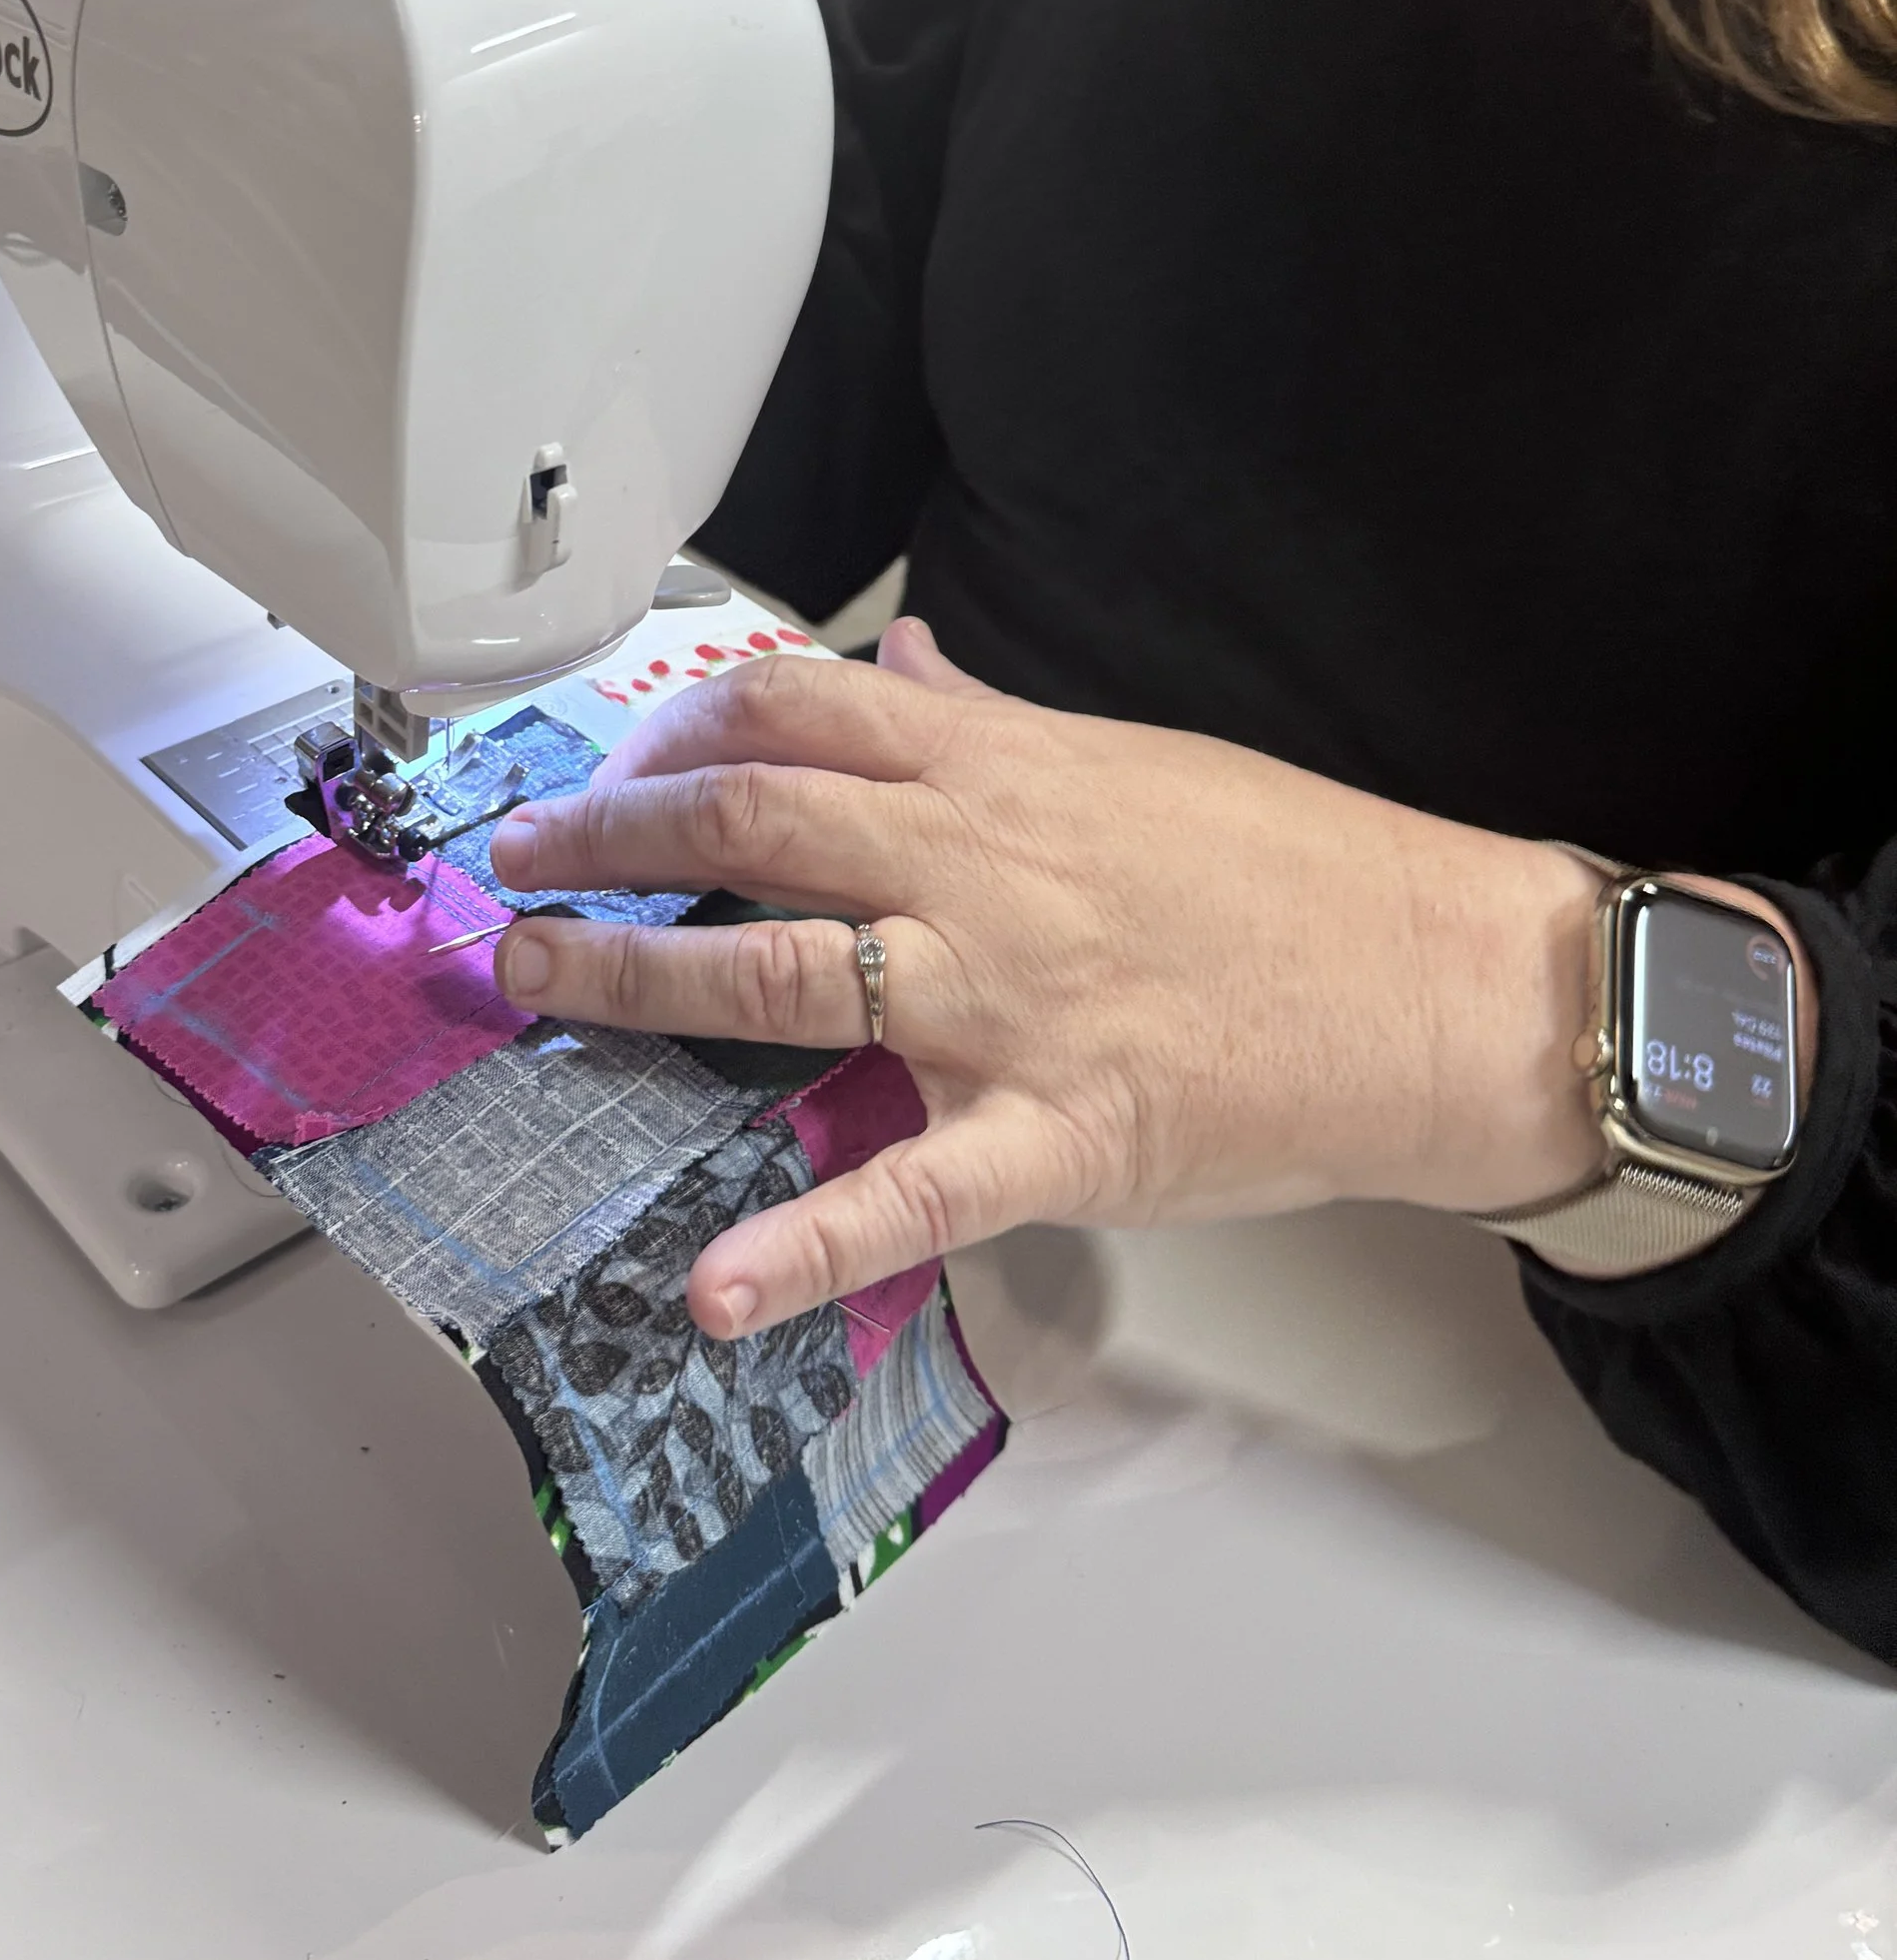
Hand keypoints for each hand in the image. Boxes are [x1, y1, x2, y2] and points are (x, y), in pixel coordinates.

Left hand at [487, 620, 1609, 1341]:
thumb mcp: (1130, 756)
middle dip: (608, 834)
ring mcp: (1005, 999)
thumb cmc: (1294, 867)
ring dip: (633, 977)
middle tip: (520, 859)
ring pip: (781, 973)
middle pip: (746, 821)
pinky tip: (712, 1290)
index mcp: (997, 768)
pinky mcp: (1057, 1131)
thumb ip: (992, 721)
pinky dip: (804, 1247)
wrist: (1440, 977)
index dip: (675, 726)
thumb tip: (902, 669)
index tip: (617, 757)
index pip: (794, 710)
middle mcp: (976, 865)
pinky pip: (911, 1193)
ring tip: (535, 981)